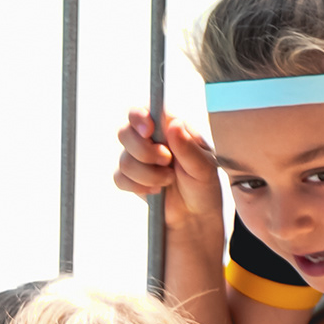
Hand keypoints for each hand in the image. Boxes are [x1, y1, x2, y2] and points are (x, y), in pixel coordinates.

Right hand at [114, 107, 224, 242]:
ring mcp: (138, 158)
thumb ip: (189, 148)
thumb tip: (174, 125)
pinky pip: (120, 178)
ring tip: (168, 180)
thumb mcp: (204, 167)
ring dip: (147, 175)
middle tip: (167, 162)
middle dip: (144, 152)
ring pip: (124, 160)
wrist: (196, 214)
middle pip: (124, 132)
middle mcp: (150, 139)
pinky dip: (137, 187)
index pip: (143, 109)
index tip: (148, 131)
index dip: (138, 116)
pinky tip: (155, 191)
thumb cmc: (203, 185)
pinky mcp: (131, 178)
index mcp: (168, 126)